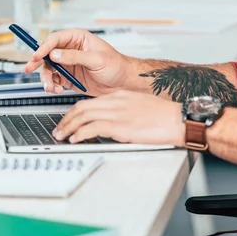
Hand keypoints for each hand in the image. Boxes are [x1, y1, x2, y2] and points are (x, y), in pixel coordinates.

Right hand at [24, 29, 133, 95]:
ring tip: (50, 87)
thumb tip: (56, 54)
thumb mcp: (96, 59)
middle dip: (37, 62)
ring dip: (46, 78)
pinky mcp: (69, 78)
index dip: (44, 47)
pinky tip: (57, 90)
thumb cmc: (116, 65)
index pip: (55, 39)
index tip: (38, 56)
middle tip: (29, 68)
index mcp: (78, 39)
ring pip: (49, 69)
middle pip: (47, 54)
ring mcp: (68, 65)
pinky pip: (54, 81)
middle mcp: (70, 50)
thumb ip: (75, 56)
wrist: (124, 83)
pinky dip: (52, 86)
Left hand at [52, 90, 184, 145]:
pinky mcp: (120, 125)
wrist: (178, 119)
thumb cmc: (163, 115)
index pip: (89, 102)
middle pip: (81, 107)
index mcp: (119, 95)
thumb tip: (109, 123)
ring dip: (69, 127)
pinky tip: (75, 139)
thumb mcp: (139, 106)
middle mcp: (115, 101)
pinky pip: (93, 128)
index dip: (74, 111)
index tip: (68, 120)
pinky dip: (80, 133)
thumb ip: (122, 111)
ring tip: (62, 136)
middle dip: (66, 119)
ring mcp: (117, 113)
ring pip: (83, 116)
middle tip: (58, 129)